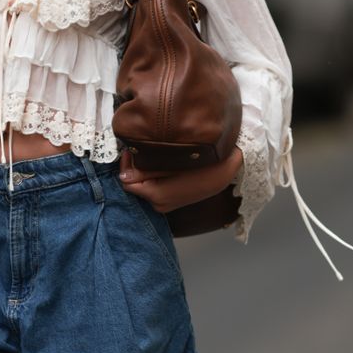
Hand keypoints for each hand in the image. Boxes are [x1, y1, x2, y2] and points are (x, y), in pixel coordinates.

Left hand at [119, 144, 242, 213]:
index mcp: (158, 196)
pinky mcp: (173, 201)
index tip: (130, 149)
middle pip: (135, 186)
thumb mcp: (174, 162)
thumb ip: (147, 169)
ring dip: (145, 171)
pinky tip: (164, 163)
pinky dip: (154, 177)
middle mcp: (160, 205)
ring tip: (155, 153)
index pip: (127, 183)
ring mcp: (167, 205)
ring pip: (145, 186)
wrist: (229, 168)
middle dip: (135, 168)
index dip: (126, 165)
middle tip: (142, 148)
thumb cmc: (205, 163)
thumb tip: (123, 176)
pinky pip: (155, 188)